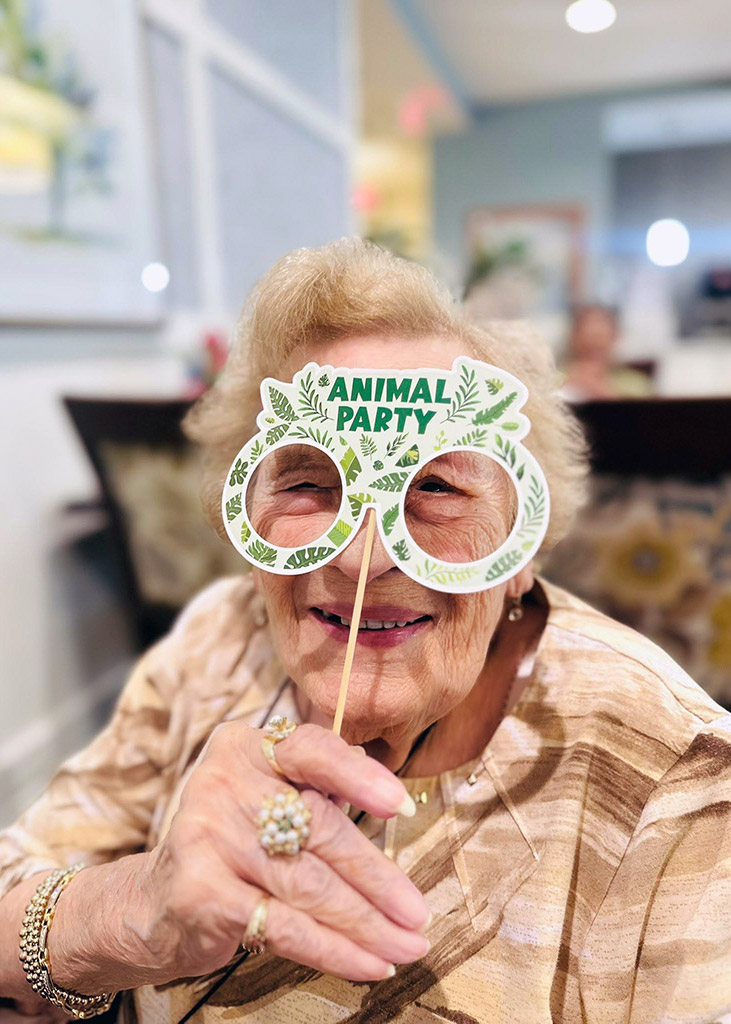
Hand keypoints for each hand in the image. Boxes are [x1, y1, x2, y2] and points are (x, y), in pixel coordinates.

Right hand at [131, 721, 429, 983]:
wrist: (153, 902)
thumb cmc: (233, 844)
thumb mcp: (266, 797)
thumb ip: (317, 788)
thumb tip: (393, 795)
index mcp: (245, 747)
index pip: (312, 751)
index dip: (359, 777)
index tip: (401, 804)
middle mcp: (223, 782)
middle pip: (320, 829)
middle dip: (378, 877)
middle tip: (418, 911)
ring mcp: (209, 836)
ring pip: (310, 885)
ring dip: (367, 922)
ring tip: (407, 944)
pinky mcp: (203, 893)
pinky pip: (287, 926)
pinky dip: (335, 950)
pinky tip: (369, 963)